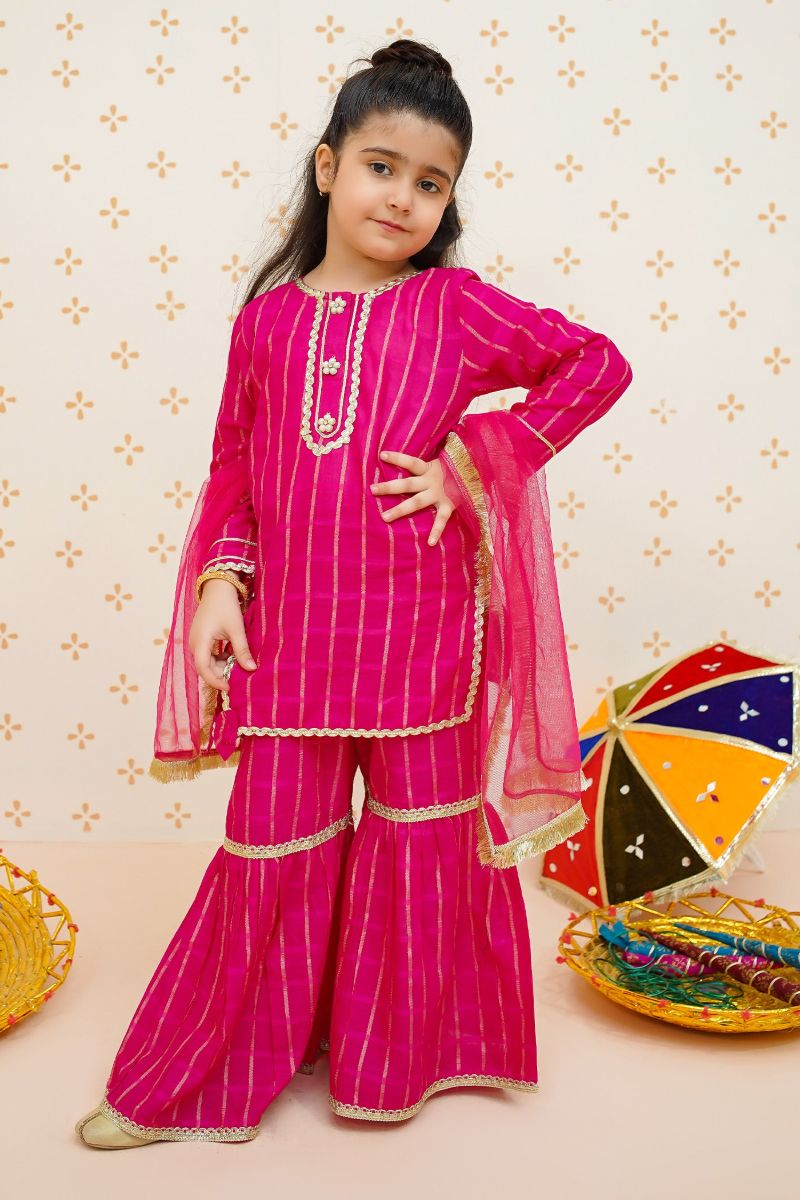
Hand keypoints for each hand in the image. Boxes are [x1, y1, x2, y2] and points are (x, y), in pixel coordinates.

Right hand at [188, 577, 255, 694]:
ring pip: (207, 662)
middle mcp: (193, 643)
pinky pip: (208, 654)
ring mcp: (195, 640)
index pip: (204, 669)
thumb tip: (251, 669)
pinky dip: (220, 658)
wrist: (218, 587)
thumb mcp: (236, 629)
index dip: (216, 681)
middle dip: (220, 674)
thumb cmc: (226, 606)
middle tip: (238, 678)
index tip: (230, 688)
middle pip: (205, 667)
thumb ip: (242, 650)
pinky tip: (233, 656)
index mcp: (199, 641)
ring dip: (221, 666)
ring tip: (237, 666)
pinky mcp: (200, 638)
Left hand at [370, 449, 455, 545]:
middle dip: (389, 487)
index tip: (382, 455)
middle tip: (372, 490)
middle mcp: (432, 481)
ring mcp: (439, 494)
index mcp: (430, 469)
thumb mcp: (447, 460)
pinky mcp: (449, 505)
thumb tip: (437, 443)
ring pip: (416, 502)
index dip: (398, 458)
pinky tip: (430, 543)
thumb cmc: (460, 469)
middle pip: (407, 484)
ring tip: (384, 518)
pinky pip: (442, 519)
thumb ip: (435, 459)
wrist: (481, 474)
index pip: (411, 462)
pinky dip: (437, 531)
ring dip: (400, 510)